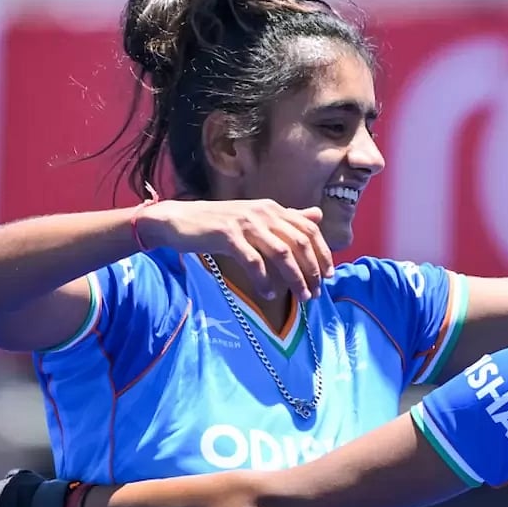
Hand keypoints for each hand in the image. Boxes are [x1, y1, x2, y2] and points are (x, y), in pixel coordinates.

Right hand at [136, 199, 335, 302]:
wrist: (179, 220)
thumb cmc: (220, 223)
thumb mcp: (256, 217)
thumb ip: (287, 218)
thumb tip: (317, 215)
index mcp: (273, 208)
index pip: (309, 230)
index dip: (323, 253)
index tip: (328, 276)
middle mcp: (263, 212)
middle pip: (300, 243)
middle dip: (312, 270)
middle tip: (315, 293)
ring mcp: (246, 223)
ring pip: (281, 253)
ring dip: (295, 278)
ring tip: (300, 297)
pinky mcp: (228, 235)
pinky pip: (253, 261)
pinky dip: (264, 280)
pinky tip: (269, 293)